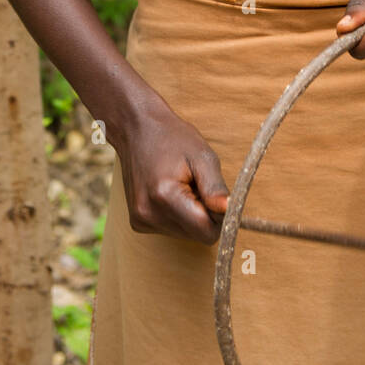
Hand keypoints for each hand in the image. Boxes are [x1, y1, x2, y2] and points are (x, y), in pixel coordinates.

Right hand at [115, 98, 229, 244]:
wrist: (137, 128)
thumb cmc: (173, 137)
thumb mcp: (202, 155)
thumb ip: (215, 187)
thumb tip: (228, 211)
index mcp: (165, 197)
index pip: (206, 232)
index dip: (219, 216)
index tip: (215, 194)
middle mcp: (149, 215)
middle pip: (196, 236)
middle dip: (204, 215)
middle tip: (197, 184)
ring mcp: (140, 220)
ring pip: (185, 234)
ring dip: (191, 214)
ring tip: (182, 185)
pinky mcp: (137, 222)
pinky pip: (170, 229)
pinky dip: (177, 215)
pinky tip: (169, 191)